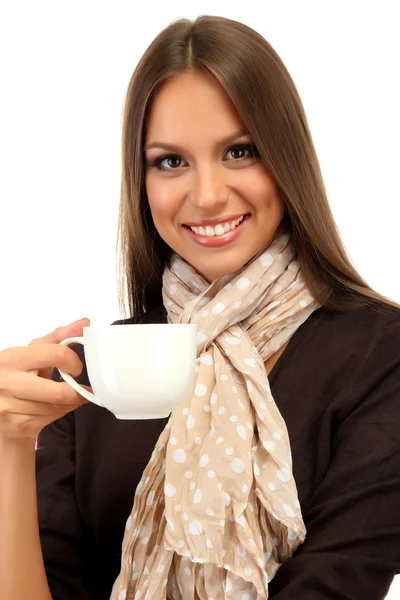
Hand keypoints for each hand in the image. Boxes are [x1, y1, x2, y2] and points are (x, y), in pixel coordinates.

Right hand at [0, 318, 92, 440]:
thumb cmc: (18, 375)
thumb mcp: (32, 352)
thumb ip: (58, 337)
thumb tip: (84, 322)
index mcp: (12, 358)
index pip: (56, 355)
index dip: (73, 362)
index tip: (75, 367)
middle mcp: (7, 382)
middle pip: (59, 392)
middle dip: (76, 391)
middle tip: (79, 387)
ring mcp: (10, 407)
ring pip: (57, 407)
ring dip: (69, 403)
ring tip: (64, 397)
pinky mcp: (17, 425)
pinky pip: (52, 419)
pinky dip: (61, 412)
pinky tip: (54, 406)